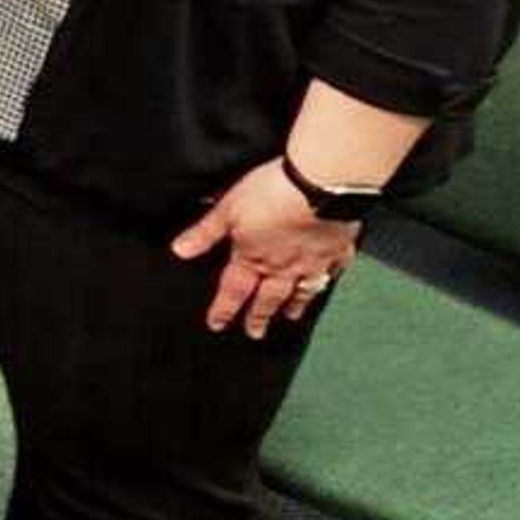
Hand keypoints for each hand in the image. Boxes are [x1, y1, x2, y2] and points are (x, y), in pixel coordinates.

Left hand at [173, 156, 362, 339]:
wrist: (320, 185)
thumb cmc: (270, 193)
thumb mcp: (227, 209)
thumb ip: (205, 232)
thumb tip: (179, 251)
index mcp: (253, 257)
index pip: (233, 289)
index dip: (223, 308)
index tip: (217, 325)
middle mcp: (284, 266)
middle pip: (269, 297)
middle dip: (259, 316)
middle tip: (255, 334)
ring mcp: (314, 261)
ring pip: (303, 290)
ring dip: (295, 305)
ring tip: (291, 317)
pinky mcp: (339, 249)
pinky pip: (334, 270)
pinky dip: (329, 279)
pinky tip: (328, 282)